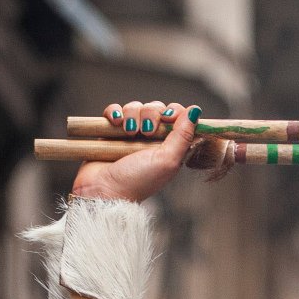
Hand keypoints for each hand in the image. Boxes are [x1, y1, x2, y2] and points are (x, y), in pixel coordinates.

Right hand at [70, 101, 227, 202]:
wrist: (104, 190)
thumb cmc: (138, 182)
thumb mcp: (167, 161)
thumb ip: (183, 136)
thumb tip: (195, 111)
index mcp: (168, 147)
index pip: (177, 117)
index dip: (174, 112)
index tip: (168, 118)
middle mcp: (151, 140)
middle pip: (156, 108)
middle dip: (150, 114)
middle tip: (145, 131)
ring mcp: (130, 135)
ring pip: (135, 107)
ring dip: (132, 115)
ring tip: (128, 132)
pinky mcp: (111, 132)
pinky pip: (115, 110)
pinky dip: (115, 112)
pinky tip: (116, 123)